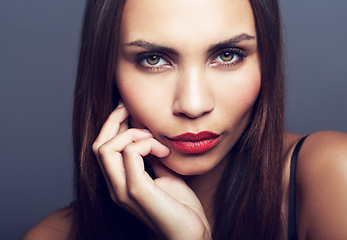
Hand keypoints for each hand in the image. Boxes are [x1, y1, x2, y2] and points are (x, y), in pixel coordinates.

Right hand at [92, 105, 211, 239]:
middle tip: (131, 109)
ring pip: (106, 148)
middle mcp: (115, 187)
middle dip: (114, 120)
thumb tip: (149, 135)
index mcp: (120, 183)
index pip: (102, 148)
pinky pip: (131, 154)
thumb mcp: (164, 174)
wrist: (191, 234)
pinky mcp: (137, 192)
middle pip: (98, 145)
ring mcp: (123, 191)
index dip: (112, 124)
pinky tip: (164, 151)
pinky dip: (147, 144)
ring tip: (155, 138)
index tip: (127, 108)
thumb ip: (152, 157)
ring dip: (133, 134)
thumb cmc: (181, 207)